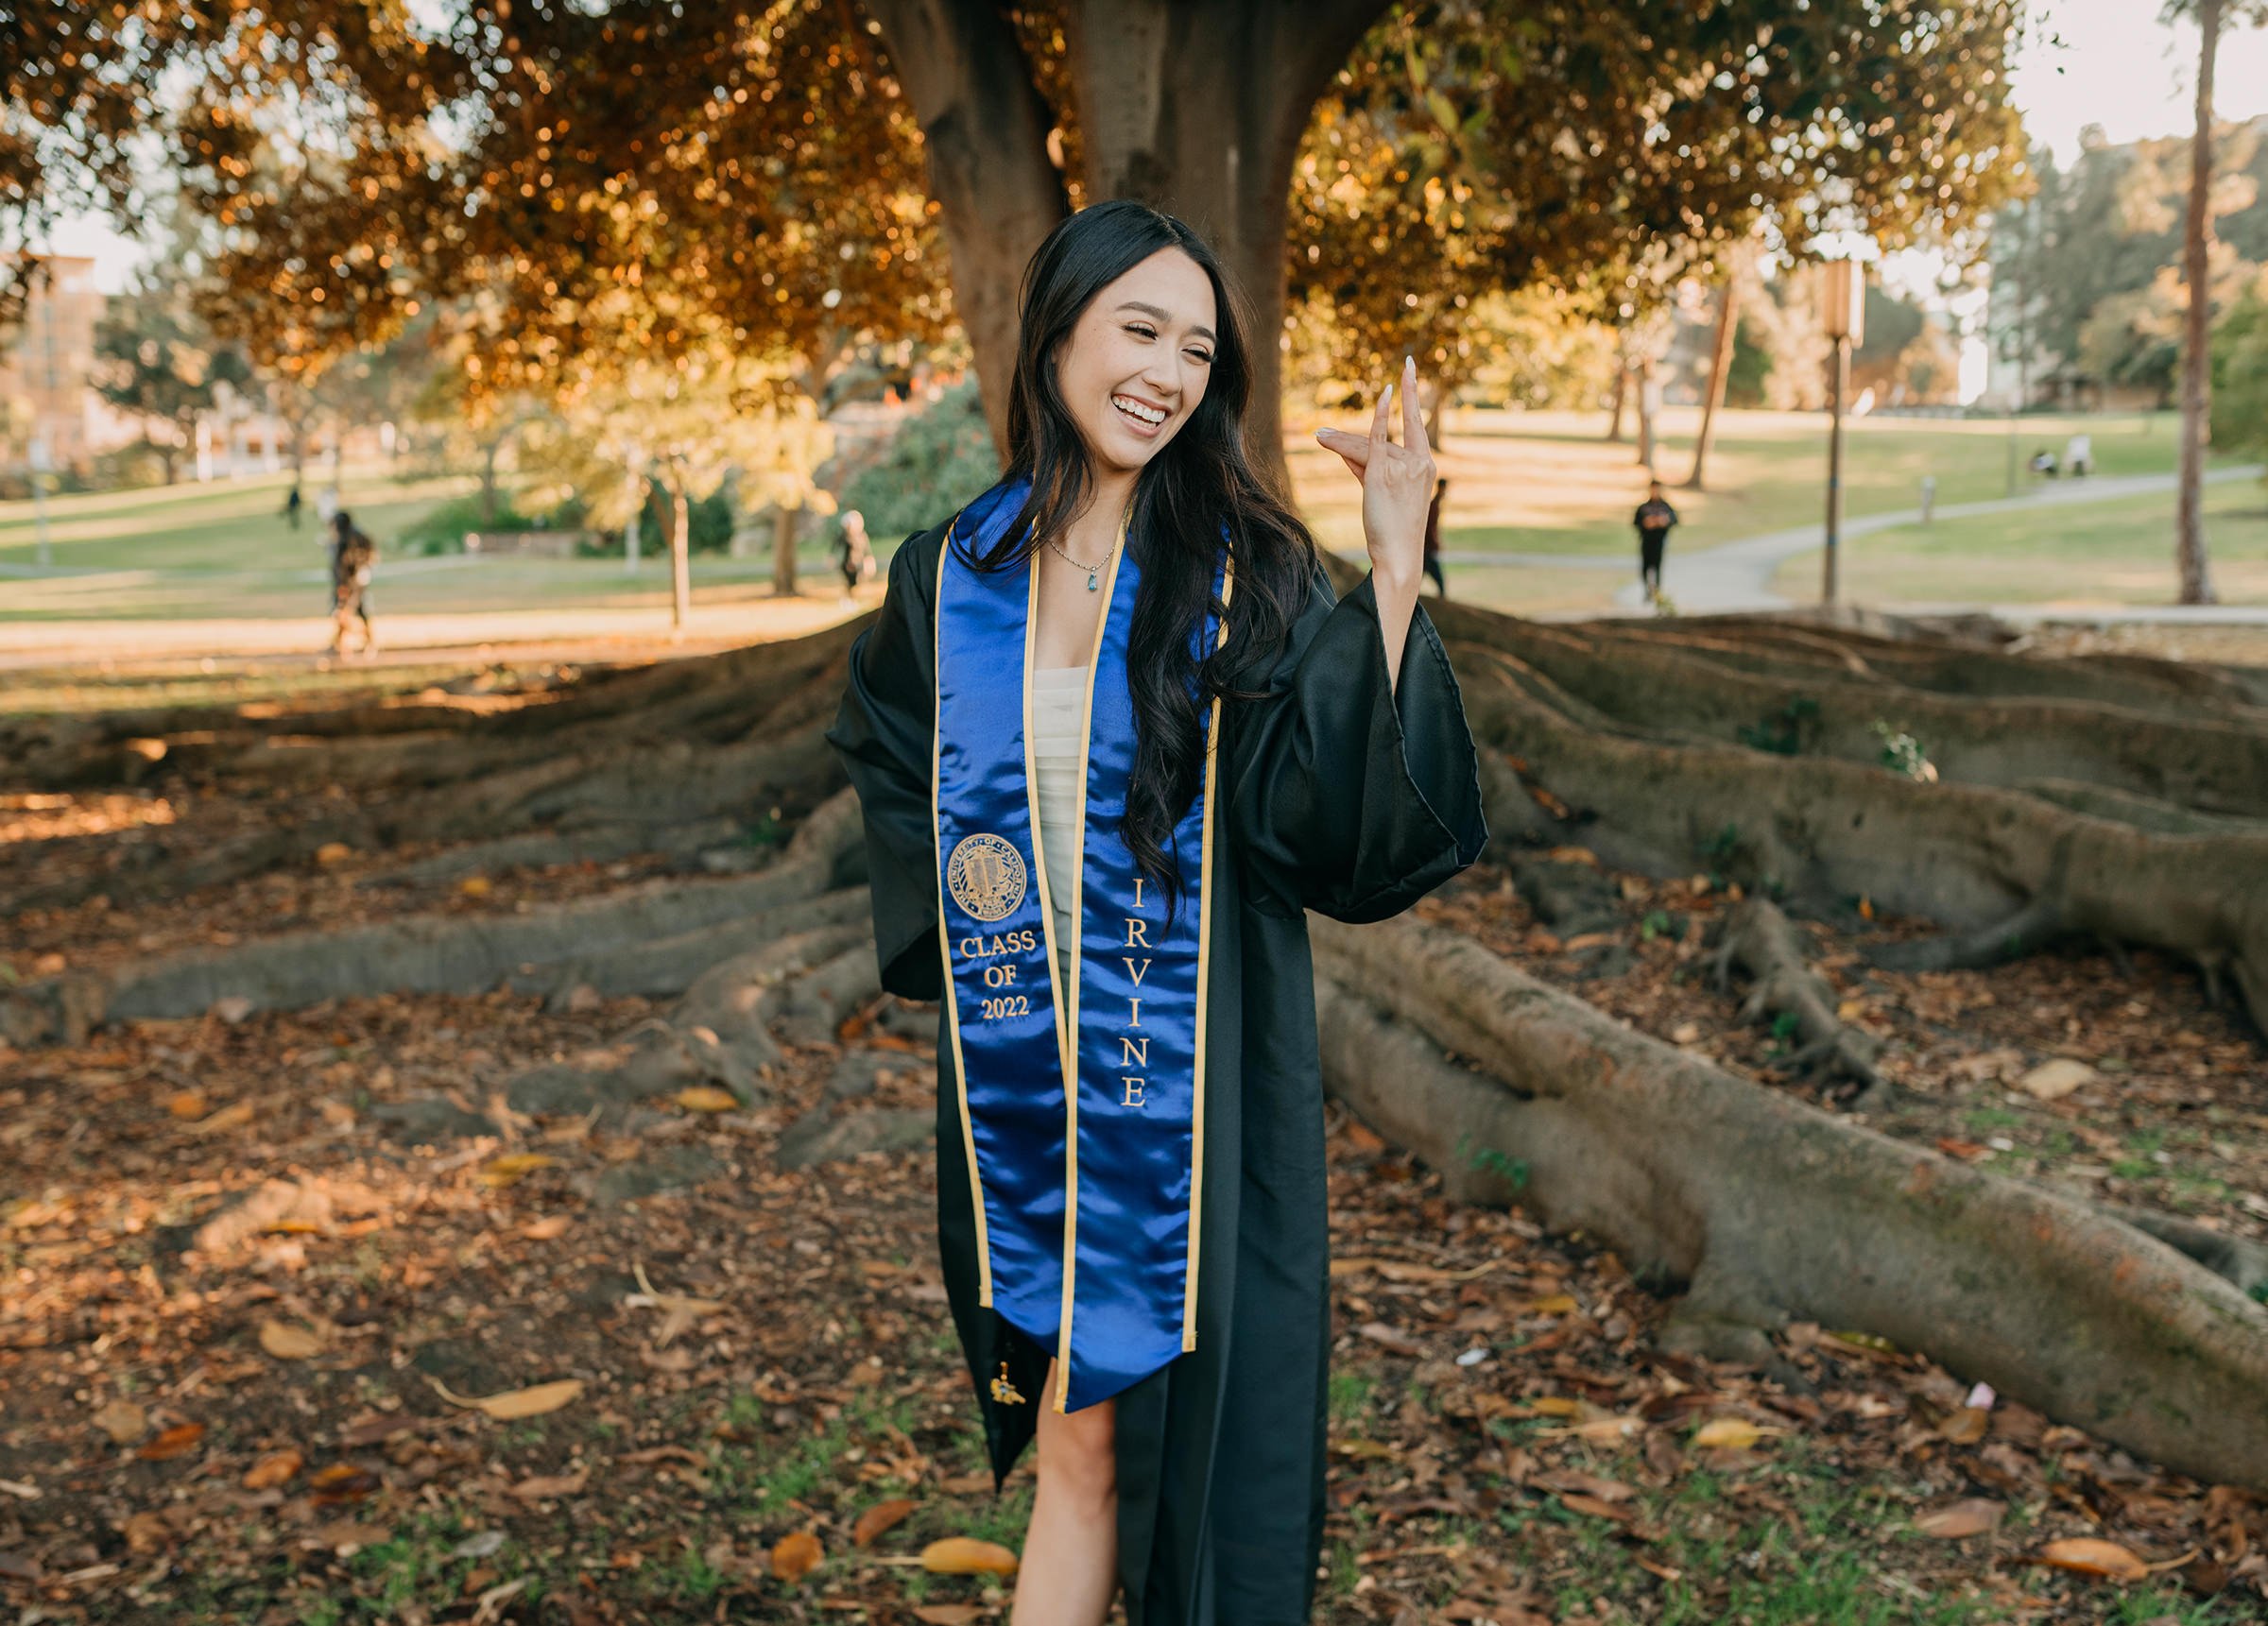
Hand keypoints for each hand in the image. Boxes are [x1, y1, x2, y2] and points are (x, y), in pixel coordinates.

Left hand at [1314, 354, 1434, 587]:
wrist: (1398, 554)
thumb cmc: (1391, 530)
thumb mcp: (1379, 492)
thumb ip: (1365, 466)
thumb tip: (1344, 448)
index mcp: (1425, 466)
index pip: (1416, 423)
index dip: (1410, 394)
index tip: (1407, 368)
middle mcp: (1419, 461)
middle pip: (1378, 439)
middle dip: (1348, 442)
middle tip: (1320, 434)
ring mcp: (1404, 465)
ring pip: (1367, 445)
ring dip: (1340, 444)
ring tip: (1318, 436)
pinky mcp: (1385, 471)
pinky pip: (1375, 439)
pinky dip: (1378, 416)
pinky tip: (1382, 395)